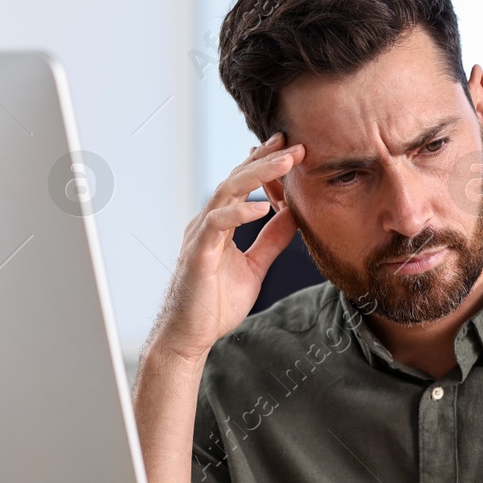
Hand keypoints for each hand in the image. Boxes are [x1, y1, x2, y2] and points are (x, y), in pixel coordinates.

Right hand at [149, 133, 301, 361]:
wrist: (189, 336)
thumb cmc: (214, 304)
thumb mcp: (255, 267)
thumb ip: (271, 241)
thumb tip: (293, 216)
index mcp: (219, 225)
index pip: (242, 185)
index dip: (265, 164)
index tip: (291, 149)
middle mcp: (207, 223)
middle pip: (235, 180)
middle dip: (265, 160)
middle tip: (294, 145)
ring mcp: (200, 236)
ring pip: (226, 192)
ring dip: (257, 175)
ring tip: (285, 163)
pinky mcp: (198, 254)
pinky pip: (217, 224)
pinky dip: (239, 212)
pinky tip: (262, 207)